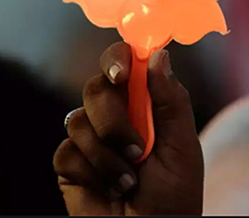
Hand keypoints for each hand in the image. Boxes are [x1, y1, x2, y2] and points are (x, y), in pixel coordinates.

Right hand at [53, 42, 203, 215]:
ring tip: (130, 179)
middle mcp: (113, 113)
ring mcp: (89, 138)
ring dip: (107, 155)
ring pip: (77, 120)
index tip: (121, 74)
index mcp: (142, 102)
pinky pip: (67, 152)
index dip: (116, 59)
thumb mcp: (182, 145)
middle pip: (95, 88)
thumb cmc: (174, 194)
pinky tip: (110, 188)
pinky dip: (92, 173)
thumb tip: (158, 55)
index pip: (122, 63)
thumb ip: (171, 100)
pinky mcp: (70, 163)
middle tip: (136, 149)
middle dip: (114, 120)